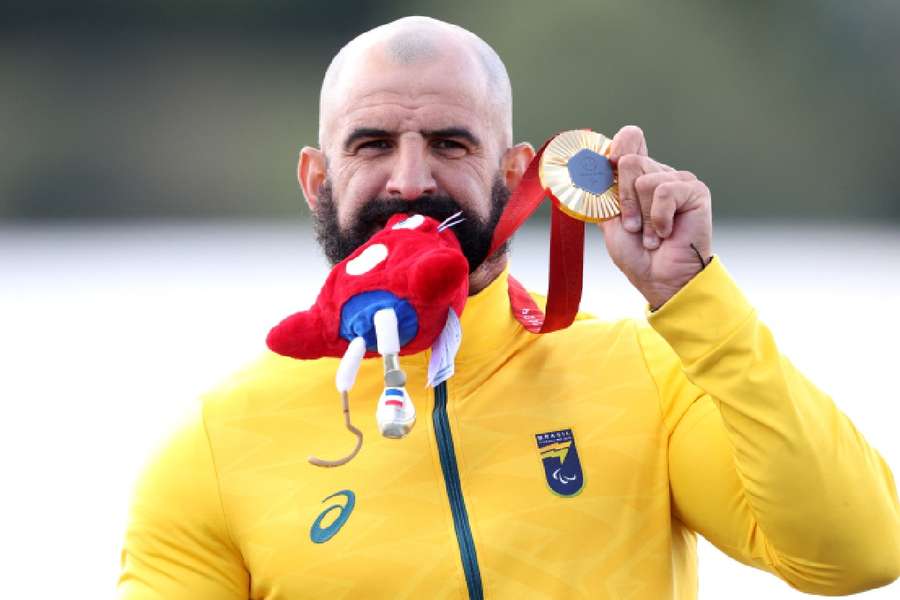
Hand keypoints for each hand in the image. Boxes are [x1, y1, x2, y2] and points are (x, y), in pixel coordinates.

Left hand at [597, 125, 712, 309]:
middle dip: (624, 201)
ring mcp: (679, 180)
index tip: (609, 169)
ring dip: (642, 216)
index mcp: (639, 176)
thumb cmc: (637, 254)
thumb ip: (601, 194)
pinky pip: (664, 191)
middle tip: (633, 226)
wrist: (660, 279)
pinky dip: (658, 219)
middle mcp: (660, 173)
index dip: (616, 149)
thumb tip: (585, 171)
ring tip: (651, 235)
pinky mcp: (695, 191)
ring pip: (644, 180)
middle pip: (629, 161)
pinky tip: (666, 233)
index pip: (630, 138)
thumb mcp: (609, 220)